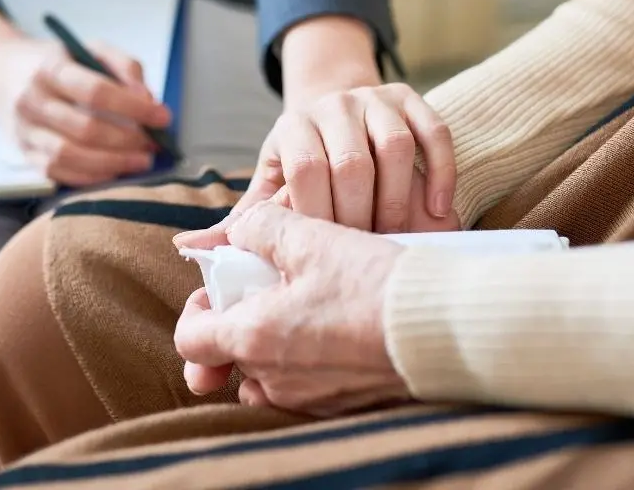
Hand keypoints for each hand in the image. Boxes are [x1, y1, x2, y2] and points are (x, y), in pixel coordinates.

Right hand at [0, 32, 170, 185]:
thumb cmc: (59, 61)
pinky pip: (58, 174)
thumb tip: (148, 99)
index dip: (134, 108)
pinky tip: (116, 171)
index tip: (163, 117)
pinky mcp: (24, 154)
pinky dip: (92, 177)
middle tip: (154, 144)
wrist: (3, 72)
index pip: (96, 92)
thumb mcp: (92, 49)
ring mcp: (25, 130)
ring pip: (70, 156)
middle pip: (85, 128)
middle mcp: (32, 101)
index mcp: (51, 69)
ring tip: (141, 161)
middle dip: (128, 140)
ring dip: (113, 163)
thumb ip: (125, 67)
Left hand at [174, 203, 411, 416]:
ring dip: (277, 340)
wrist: (442, 328)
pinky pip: (307, 385)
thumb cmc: (373, 284)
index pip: (191, 339)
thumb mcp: (312, 238)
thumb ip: (261, 227)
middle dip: (245, 318)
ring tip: (308, 303)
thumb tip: (240, 230)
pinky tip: (338, 326)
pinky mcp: (344, 405)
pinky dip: (309, 357)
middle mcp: (276, 379)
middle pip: (234, 352)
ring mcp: (310, 399)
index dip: (198, 308)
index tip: (223, 287)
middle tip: (274, 286)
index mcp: (255, 338)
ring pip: (270, 371)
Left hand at [217, 83, 455, 237]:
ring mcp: (375, 99)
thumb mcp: (272, 185)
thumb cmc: (303, 164)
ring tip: (396, 238)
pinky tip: (439, 210)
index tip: (325, 256)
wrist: (337, 112)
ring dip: (399, 200)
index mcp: (292, 126)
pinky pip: (434, 131)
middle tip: (364, 255)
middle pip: (352, 162)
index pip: (305, 170)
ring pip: (395, 147)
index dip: (317, 216)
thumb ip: (241, 219)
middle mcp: (333, 105)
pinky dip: (441, 172)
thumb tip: (188, 246)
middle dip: (359, 216)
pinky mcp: (411, 98)